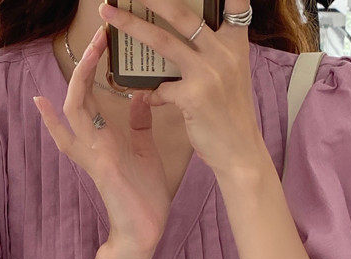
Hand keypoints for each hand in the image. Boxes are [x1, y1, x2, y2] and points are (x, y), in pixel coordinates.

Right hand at [33, 24, 170, 258]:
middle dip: (86, 63)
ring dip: (81, 77)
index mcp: (105, 137)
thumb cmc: (145, 196)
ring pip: (73, 109)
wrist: (145, 231)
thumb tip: (140, 97)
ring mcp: (92, 153)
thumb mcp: (146, 151)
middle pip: (78, 95)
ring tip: (93, 49)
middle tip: (98, 34)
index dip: (90, 70)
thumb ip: (140, 125)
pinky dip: (56, 122)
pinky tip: (44, 102)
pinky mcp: (99, 165)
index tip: (100, 43)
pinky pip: (72, 139)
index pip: (90, 97)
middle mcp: (92, 142)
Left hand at [97, 0, 264, 180]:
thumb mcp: (233, 76)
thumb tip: (185, 42)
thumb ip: (215, 55)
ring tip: (110, 14)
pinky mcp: (194, 96)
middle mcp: (224, 53)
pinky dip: (153, 94)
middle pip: (183, 15)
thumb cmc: (233, 116)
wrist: (241, 152)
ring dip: (132, 25)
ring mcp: (208, 74)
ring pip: (162, 42)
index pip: (236, 5)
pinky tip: (151, 98)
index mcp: (235, 45)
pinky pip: (161, 88)